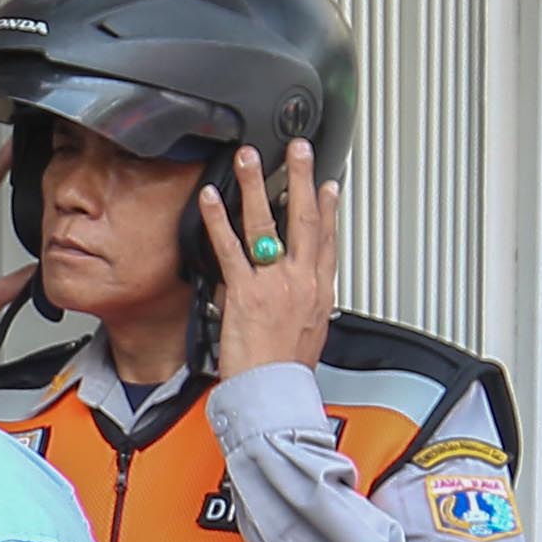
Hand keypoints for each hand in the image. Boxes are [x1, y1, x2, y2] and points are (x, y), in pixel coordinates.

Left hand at [201, 141, 339, 376]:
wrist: (274, 392)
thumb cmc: (286, 373)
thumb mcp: (308, 335)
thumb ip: (302, 309)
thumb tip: (297, 302)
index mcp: (319, 292)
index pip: (328, 241)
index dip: (330, 210)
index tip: (329, 185)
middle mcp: (300, 281)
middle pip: (305, 219)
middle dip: (302, 178)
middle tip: (299, 148)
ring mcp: (273, 282)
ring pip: (267, 223)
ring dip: (258, 185)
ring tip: (249, 156)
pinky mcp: (245, 290)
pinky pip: (228, 247)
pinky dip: (218, 219)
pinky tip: (211, 197)